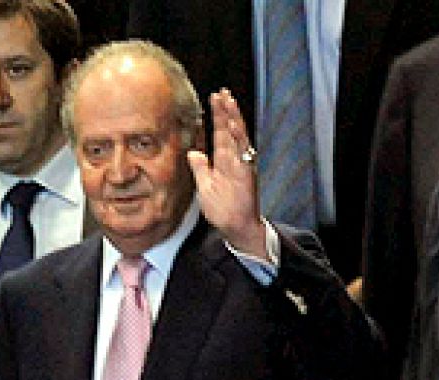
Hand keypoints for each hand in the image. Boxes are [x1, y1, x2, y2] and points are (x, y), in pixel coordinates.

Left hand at [187, 89, 264, 257]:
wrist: (235, 228)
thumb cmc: (222, 210)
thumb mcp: (205, 186)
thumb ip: (200, 168)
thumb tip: (193, 153)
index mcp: (223, 162)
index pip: (220, 134)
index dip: (217, 116)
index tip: (213, 98)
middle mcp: (233, 160)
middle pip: (229, 130)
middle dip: (225, 111)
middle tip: (221, 92)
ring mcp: (241, 165)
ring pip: (238, 137)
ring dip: (233, 118)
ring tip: (228, 100)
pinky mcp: (246, 173)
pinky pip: (243, 152)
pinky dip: (239, 138)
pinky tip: (234, 123)